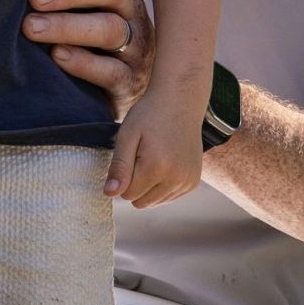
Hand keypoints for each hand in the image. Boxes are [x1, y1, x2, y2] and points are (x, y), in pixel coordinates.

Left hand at [25, 0, 153, 116]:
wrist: (108, 95)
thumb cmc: (82, 39)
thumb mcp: (79, 8)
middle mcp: (131, 12)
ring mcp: (135, 49)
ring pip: (111, 29)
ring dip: (68, 26)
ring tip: (32, 27)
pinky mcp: (129, 83)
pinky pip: (112, 72)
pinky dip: (83, 63)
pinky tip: (56, 56)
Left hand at [104, 92, 203, 207]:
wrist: (180, 102)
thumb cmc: (149, 116)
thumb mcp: (127, 136)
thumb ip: (119, 167)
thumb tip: (109, 194)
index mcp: (156, 167)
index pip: (127, 194)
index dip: (123, 177)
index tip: (130, 156)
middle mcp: (176, 178)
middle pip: (141, 202)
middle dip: (135, 184)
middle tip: (140, 156)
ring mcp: (188, 181)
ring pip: (155, 202)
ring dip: (149, 186)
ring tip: (153, 158)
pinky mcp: (194, 182)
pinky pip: (169, 196)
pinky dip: (162, 185)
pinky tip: (164, 163)